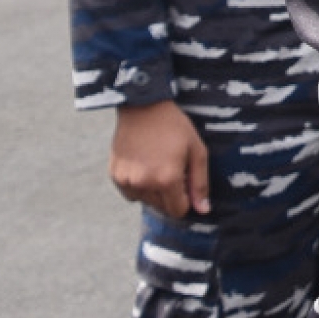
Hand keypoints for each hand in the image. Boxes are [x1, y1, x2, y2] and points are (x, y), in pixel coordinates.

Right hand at [110, 100, 210, 217]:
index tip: (186, 182)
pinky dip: (138, 185)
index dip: (185, 200)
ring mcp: (127, 181)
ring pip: (145, 201)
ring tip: (157, 164)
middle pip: (161, 207)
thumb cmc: (175, 127)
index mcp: (167, 179)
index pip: (177, 210)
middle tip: (172, 168)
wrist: (143, 107)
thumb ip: (200, 183)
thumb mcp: (196, 151)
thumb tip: (203, 210)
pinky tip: (143, 165)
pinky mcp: (115, 176)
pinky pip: (130, 193)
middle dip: (170, 195)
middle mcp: (144, 184)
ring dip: (153, 191)